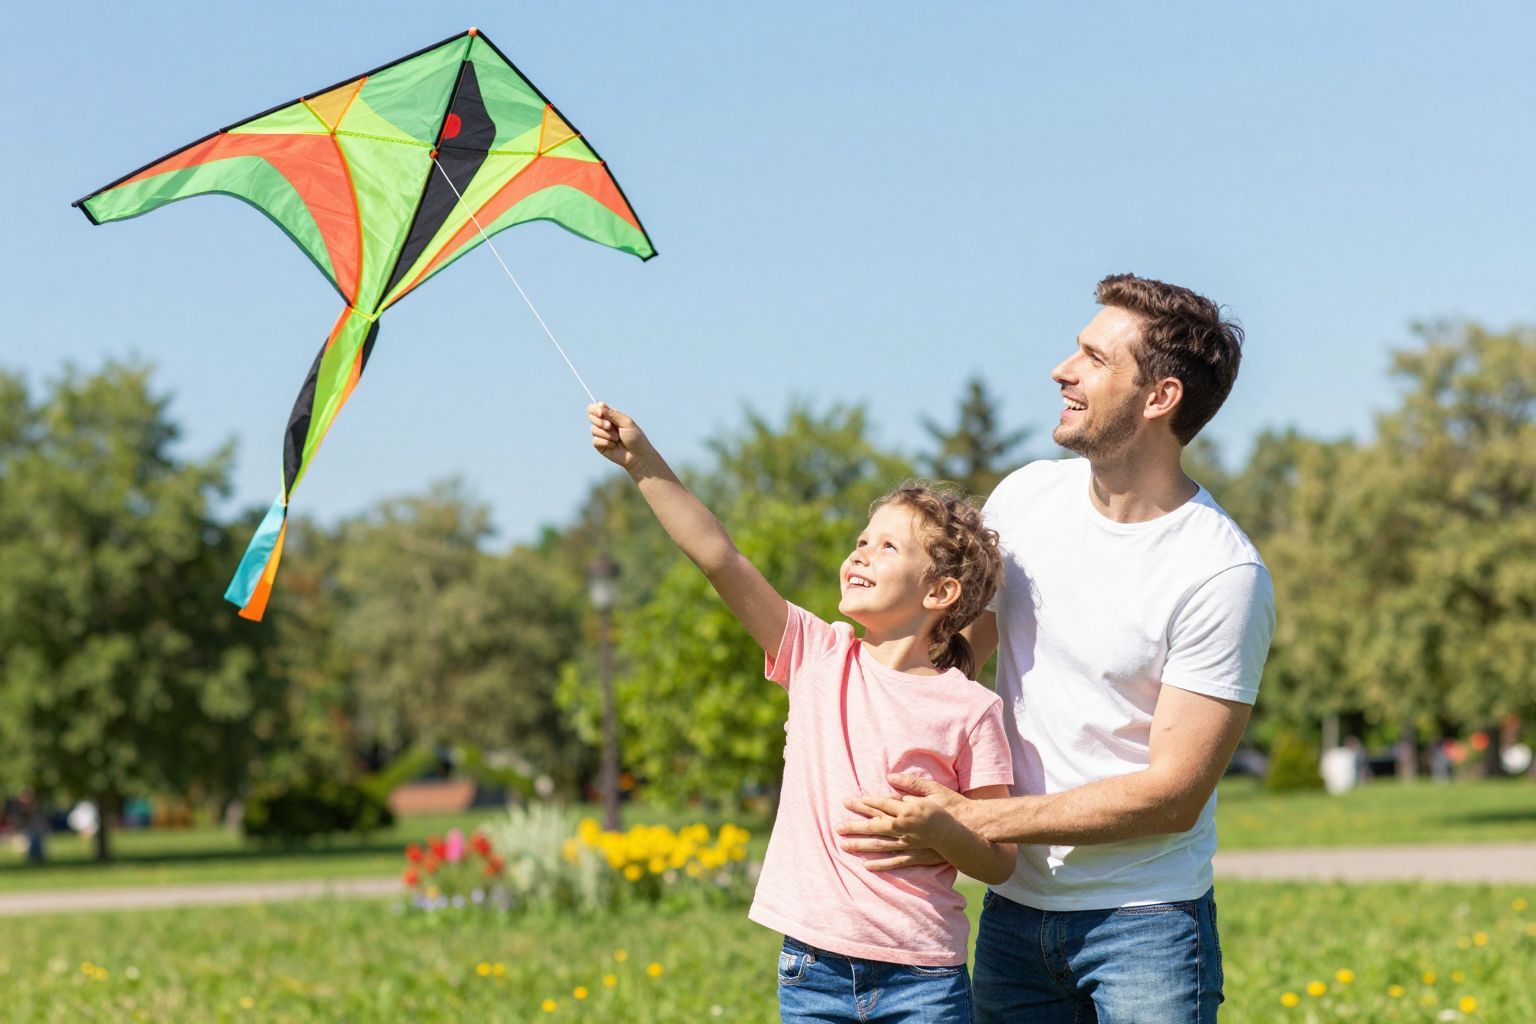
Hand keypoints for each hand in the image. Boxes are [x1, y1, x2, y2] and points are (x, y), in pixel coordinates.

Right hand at [588, 402, 651, 471]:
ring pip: (593, 430)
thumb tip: (599, 404)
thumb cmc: (635, 437)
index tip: (600, 412)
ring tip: (617, 438)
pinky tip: (613, 445)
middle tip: (610, 426)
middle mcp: (604, 424)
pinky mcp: (600, 445)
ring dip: (606, 434)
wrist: (638, 455)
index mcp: (611, 416)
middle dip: (600, 422)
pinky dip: (606, 442)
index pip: (595, 408)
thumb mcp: (626, 422)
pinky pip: (595, 441)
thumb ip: (613, 414)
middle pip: (591, 417)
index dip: (595, 409)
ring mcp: (601, 435)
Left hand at [836, 774, 969, 870]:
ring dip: (861, 845)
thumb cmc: (952, 807)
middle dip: (854, 826)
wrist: (968, 832)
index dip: (863, 803)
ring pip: (880, 845)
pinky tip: (866, 866)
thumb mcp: (934, 790)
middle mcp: (905, 827)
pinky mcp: (916, 855)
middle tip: (837, 827)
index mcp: (908, 809)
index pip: (880, 805)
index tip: (847, 802)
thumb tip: (889, 778)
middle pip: (874, 827)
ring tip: (844, 846)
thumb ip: (911, 784)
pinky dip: (880, 864)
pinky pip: (894, 862)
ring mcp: (909, 843)